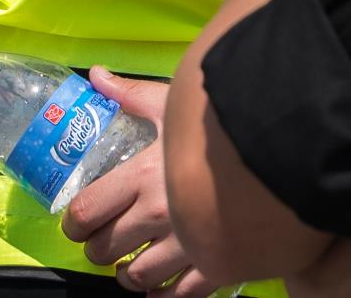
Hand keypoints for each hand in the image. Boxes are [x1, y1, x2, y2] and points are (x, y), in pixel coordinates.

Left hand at [62, 69, 214, 296]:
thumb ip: (130, 93)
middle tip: (103, 238)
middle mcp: (160, 216)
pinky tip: (160, 286)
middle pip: (106, 251)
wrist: (277, 143)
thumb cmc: (220, 121)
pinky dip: (164, 295)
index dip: (74, 223)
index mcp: (142, 177)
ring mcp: (189, 245)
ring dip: (128, 274)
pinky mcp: (219, 264)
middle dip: (98, 247)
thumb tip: (95, 75)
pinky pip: (182, 295)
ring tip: (130, 263)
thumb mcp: (172, 102)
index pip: (87, 213)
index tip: (76, 221)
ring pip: (139, 278)